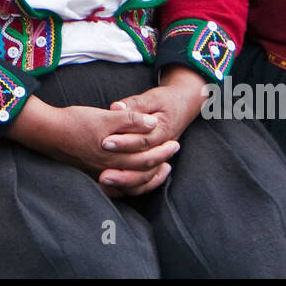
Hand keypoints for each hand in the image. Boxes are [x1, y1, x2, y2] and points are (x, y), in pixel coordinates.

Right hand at [8, 97, 178, 197]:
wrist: (48, 132)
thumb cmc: (76, 121)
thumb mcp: (104, 116)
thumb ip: (130, 120)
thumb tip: (152, 123)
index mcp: (116, 154)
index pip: (147, 157)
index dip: (163, 150)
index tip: (174, 143)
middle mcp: (111, 169)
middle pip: (142, 170)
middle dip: (161, 161)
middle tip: (173, 152)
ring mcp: (101, 175)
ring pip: (132, 183)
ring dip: (150, 177)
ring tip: (162, 169)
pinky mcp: (93, 177)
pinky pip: (117, 189)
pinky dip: (130, 187)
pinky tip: (135, 182)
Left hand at [101, 67, 207, 195]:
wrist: (184, 107)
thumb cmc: (166, 101)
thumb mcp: (152, 98)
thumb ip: (135, 104)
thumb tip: (116, 107)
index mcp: (162, 131)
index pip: (143, 140)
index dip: (124, 142)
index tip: (104, 142)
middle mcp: (161, 148)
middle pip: (143, 163)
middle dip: (121, 167)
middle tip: (102, 172)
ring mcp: (159, 158)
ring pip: (144, 177)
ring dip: (124, 181)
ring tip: (103, 180)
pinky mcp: (153, 163)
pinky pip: (144, 181)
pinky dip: (129, 186)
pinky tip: (110, 188)